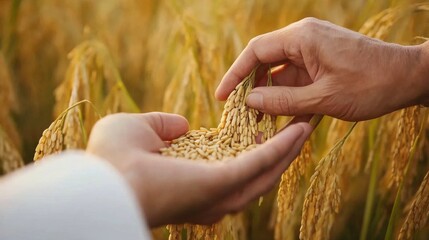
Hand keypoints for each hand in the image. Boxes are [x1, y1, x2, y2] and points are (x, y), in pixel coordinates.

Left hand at [86, 112, 311, 226]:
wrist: (104, 177)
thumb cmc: (111, 158)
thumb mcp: (138, 129)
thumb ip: (163, 126)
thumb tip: (184, 125)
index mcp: (191, 184)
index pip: (230, 168)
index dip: (250, 150)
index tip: (264, 129)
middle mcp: (210, 196)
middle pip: (257, 175)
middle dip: (280, 152)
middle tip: (299, 128)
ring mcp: (220, 192)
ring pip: (267, 173)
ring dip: (288, 150)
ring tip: (306, 126)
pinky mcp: (225, 183)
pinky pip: (262, 164)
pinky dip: (283, 147)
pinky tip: (299, 129)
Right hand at [215, 18, 428, 120]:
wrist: (409, 78)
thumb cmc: (371, 84)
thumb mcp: (324, 98)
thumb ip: (284, 101)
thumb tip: (249, 101)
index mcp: (302, 38)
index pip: (256, 52)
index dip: (234, 74)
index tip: (221, 97)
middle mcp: (303, 40)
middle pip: (263, 62)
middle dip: (250, 89)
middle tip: (238, 115)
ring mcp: (311, 53)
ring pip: (278, 75)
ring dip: (269, 98)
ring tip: (259, 124)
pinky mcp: (319, 65)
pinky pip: (295, 82)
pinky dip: (288, 100)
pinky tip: (284, 122)